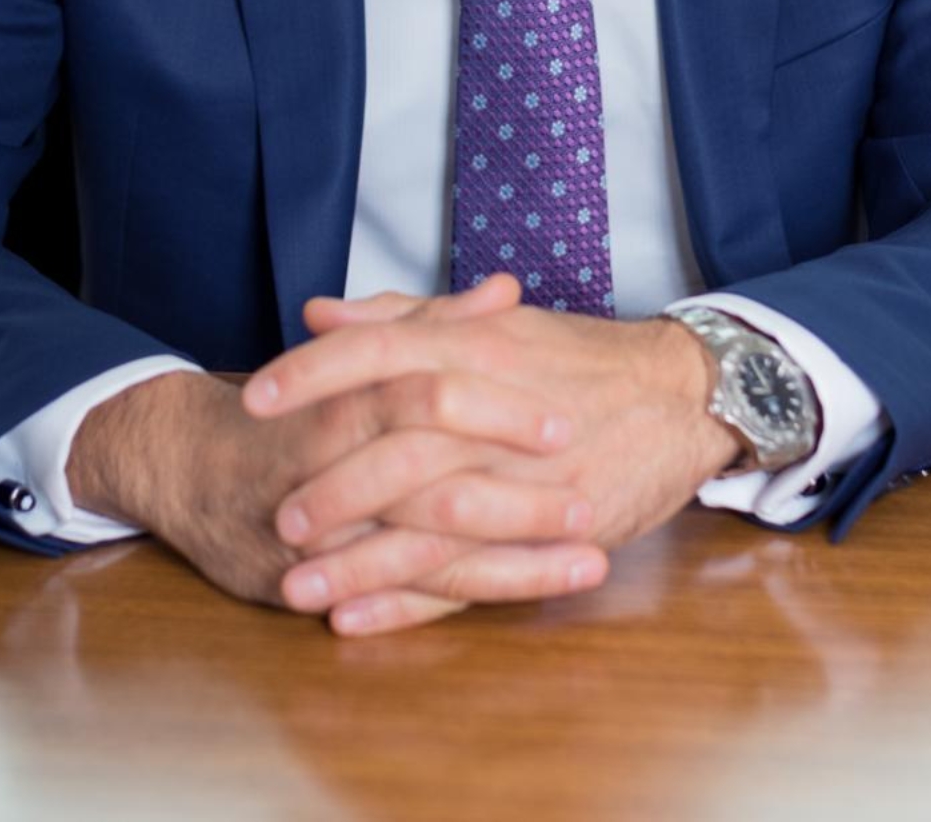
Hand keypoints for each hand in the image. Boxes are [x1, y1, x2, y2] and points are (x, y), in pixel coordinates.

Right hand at [66, 276, 605, 625]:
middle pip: (433, 487)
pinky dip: (464, 604)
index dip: (496, 410)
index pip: (423, 397)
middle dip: (519, 500)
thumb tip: (502, 291)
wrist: (185, 469)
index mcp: (341, 402)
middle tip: (592, 496)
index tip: (564, 418)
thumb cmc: (288, 407)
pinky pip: (402, 604)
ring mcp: (325, 542)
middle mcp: (330, 474)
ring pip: (427, 558)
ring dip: (514, 561)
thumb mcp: (357, 354)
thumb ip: (430, 324)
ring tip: (592, 557)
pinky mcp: (321, 589)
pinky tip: (528, 601)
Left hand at [244, 276, 744, 633]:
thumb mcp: (491, 326)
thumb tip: (320, 314)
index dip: (311, 375)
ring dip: (355, 560)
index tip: (252, 398)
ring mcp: (521, 478)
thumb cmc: (576, 358)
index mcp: (473, 349)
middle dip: (328, 487)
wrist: (677, 396)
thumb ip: (401, 319)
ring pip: (426, 524)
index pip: (377, 354)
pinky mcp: (547, 532)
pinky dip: (406, 601)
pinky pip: (467, 575)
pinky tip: (354, 617)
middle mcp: (492, 411)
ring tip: (292, 585)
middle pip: (395, 449)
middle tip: (270, 513)